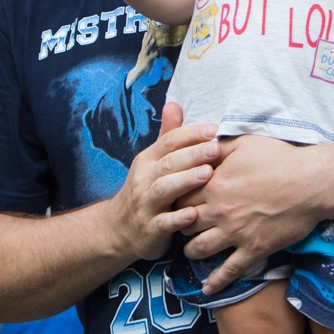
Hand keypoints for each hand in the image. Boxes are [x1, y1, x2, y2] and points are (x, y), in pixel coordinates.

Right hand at [109, 103, 220, 262]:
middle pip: (168, 163)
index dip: (190, 134)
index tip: (214, 128)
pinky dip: (178, 219)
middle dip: (193, 154)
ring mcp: (145, 205)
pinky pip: (163, 223)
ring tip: (207, 174)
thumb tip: (174, 103)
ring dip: (185, 181)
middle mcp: (144, 180)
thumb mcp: (151, 162)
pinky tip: (194, 214)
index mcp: (147, 160)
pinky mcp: (150, 229)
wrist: (116, 229)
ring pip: (164, 190)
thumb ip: (166, 135)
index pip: (168, 142)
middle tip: (216, 148)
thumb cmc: (144, 191)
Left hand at [176, 135, 325, 293]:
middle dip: (180, 224)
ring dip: (191, 250)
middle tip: (182, 224)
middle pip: (185, 224)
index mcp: (214, 185)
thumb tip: (200, 147)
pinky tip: (208, 289)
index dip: (177, 199)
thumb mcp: (244, 143)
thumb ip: (217, 147)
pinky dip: (216, 282)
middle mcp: (219, 212)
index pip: (181, 197)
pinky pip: (229, 270)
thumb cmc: (280, 158)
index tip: (179, 201)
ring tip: (191, 249)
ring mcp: (236, 233)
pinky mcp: (253, 249)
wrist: (311, 183)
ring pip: (199, 249)